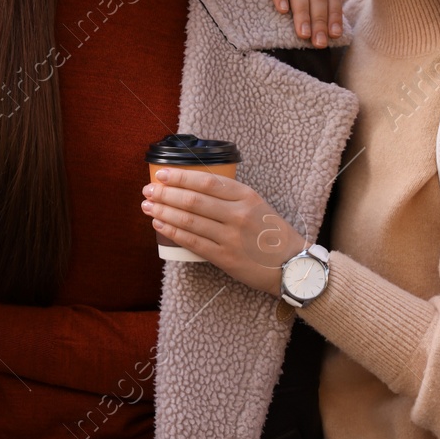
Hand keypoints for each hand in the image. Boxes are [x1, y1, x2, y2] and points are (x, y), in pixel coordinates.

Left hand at [142, 169, 304, 295]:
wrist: (291, 265)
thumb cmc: (271, 233)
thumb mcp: (257, 204)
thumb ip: (230, 196)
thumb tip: (194, 186)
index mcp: (246, 196)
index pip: (207, 182)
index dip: (181, 177)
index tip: (162, 174)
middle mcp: (238, 214)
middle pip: (193, 200)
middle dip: (166, 193)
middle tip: (148, 190)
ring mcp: (230, 237)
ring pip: (189, 220)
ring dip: (164, 211)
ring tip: (148, 206)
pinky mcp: (224, 258)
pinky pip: (192, 242)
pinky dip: (173, 231)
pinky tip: (160, 224)